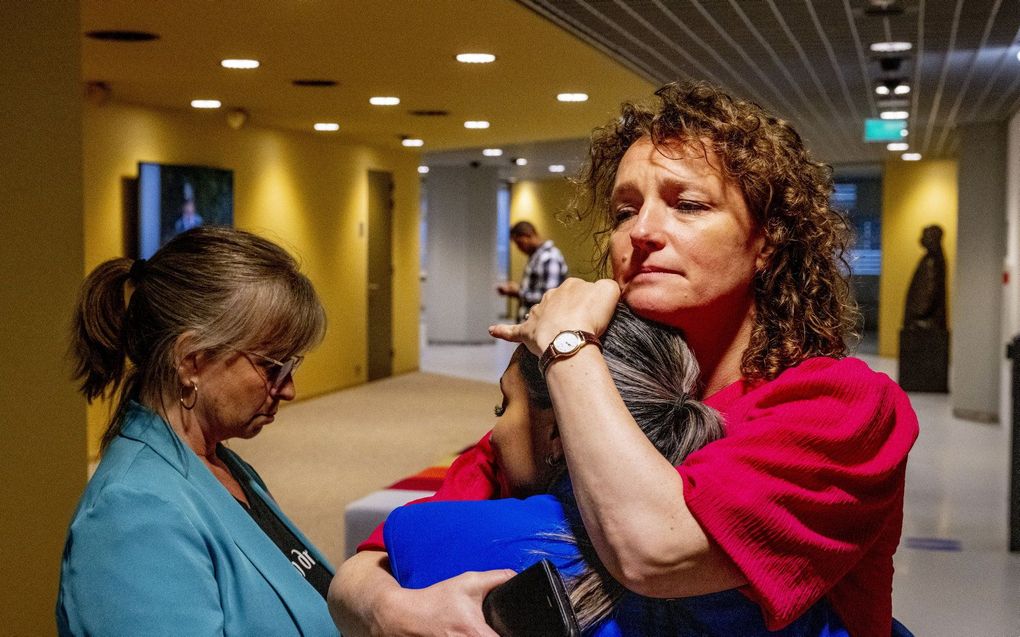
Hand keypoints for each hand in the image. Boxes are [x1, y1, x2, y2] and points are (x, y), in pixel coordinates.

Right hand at [377, 569, 514, 635]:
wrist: (410, 615)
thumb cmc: (439, 599)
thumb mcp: (469, 582)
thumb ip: (497, 578)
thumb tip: (518, 577)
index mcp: (476, 633)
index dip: (515, 634)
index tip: (516, 628)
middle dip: (501, 632)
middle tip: (498, 626)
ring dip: (489, 635)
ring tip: (485, 627)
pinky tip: (471, 632)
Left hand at [489, 278, 619, 354]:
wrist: (570, 336)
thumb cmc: (591, 315)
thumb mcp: (609, 291)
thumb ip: (606, 286)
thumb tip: (602, 289)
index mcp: (570, 285)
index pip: (580, 289)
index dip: (589, 303)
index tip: (595, 315)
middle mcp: (550, 296)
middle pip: (559, 301)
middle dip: (567, 311)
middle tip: (580, 327)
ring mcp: (537, 313)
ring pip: (539, 314)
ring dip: (544, 320)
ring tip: (553, 332)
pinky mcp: (527, 332)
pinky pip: (512, 331)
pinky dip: (502, 331)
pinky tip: (492, 330)